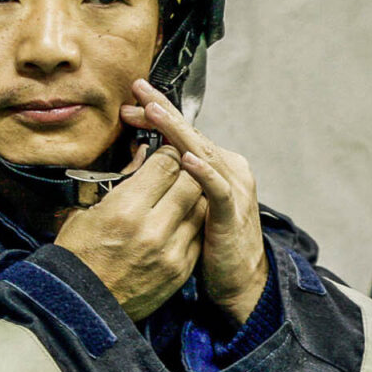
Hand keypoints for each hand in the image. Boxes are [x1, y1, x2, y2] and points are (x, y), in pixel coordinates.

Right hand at [54, 140, 204, 320]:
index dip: (167, 153)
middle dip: (184, 171)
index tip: (164, 154)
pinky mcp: (181, 271)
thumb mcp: (85, 211)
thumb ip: (118, 181)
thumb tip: (142, 156)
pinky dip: (192, 224)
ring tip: (177, 197)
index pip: (167, 164)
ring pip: (201, 208)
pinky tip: (178, 223)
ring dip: (192, 197)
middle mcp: (153, 230)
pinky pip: (198, 235)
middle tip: (174, 172)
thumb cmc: (78, 256)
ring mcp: (171, 253)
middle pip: (191, 182)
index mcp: (125, 210)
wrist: (82, 308)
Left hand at [122, 78, 268, 327]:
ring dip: (177, 131)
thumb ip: (176, 183)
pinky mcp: (233, 212)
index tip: (130, 107)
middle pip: (191, 135)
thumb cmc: (212, 244)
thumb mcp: (189, 206)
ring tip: (155, 113)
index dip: (158, 118)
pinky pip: (217, 188)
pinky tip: (186, 159)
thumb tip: (145, 164)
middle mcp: (230, 170)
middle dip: (163, 112)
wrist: (241, 281)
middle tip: (137, 91)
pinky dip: (202, 172)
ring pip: (203, 152)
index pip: (184, 134)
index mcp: (217, 167)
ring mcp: (234, 189)